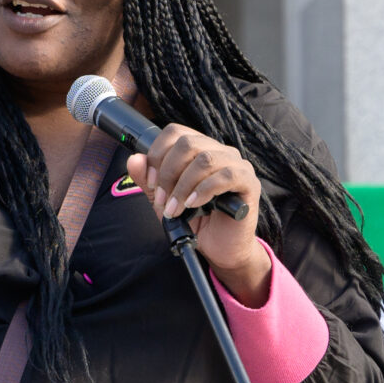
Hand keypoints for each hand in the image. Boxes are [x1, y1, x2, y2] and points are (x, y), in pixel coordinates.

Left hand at [126, 125, 267, 302]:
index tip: (151, 182)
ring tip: (175, 208)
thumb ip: (148, 181)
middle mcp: (219, 152)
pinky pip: (226, 176)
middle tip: (162, 199)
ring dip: (183, 186)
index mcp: (200, 149)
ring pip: (205, 159)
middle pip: (188, 143)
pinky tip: (194, 204)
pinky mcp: (249, 183)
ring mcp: (237, 165)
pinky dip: (204, 190)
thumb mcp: (164, 200)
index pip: (175, 133)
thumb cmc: (196, 221)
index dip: (157, 154)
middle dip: (168, 173)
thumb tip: (134, 160)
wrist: (220, 249)